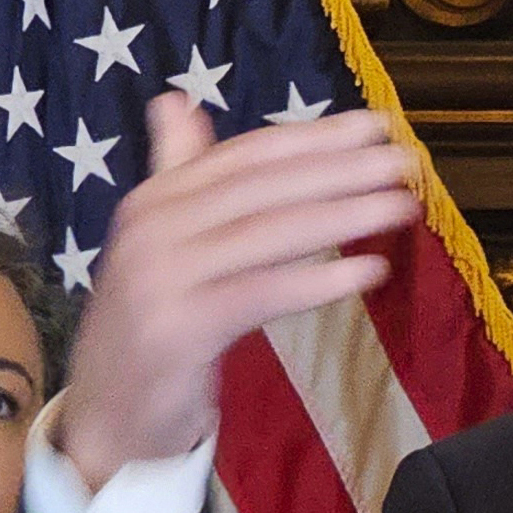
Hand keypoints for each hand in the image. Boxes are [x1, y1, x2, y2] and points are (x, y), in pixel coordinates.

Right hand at [54, 92, 420, 491]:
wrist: (106, 412)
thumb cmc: (155, 321)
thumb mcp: (165, 242)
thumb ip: (181, 174)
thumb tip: (175, 100)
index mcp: (156, 199)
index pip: (248, 154)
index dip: (315, 136)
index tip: (378, 124)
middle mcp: (154, 227)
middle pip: (264, 187)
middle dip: (341, 169)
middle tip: (406, 160)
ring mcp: (161, 277)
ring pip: (270, 233)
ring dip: (344, 215)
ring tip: (402, 206)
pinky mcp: (178, 328)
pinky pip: (263, 293)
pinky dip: (321, 280)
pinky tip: (371, 270)